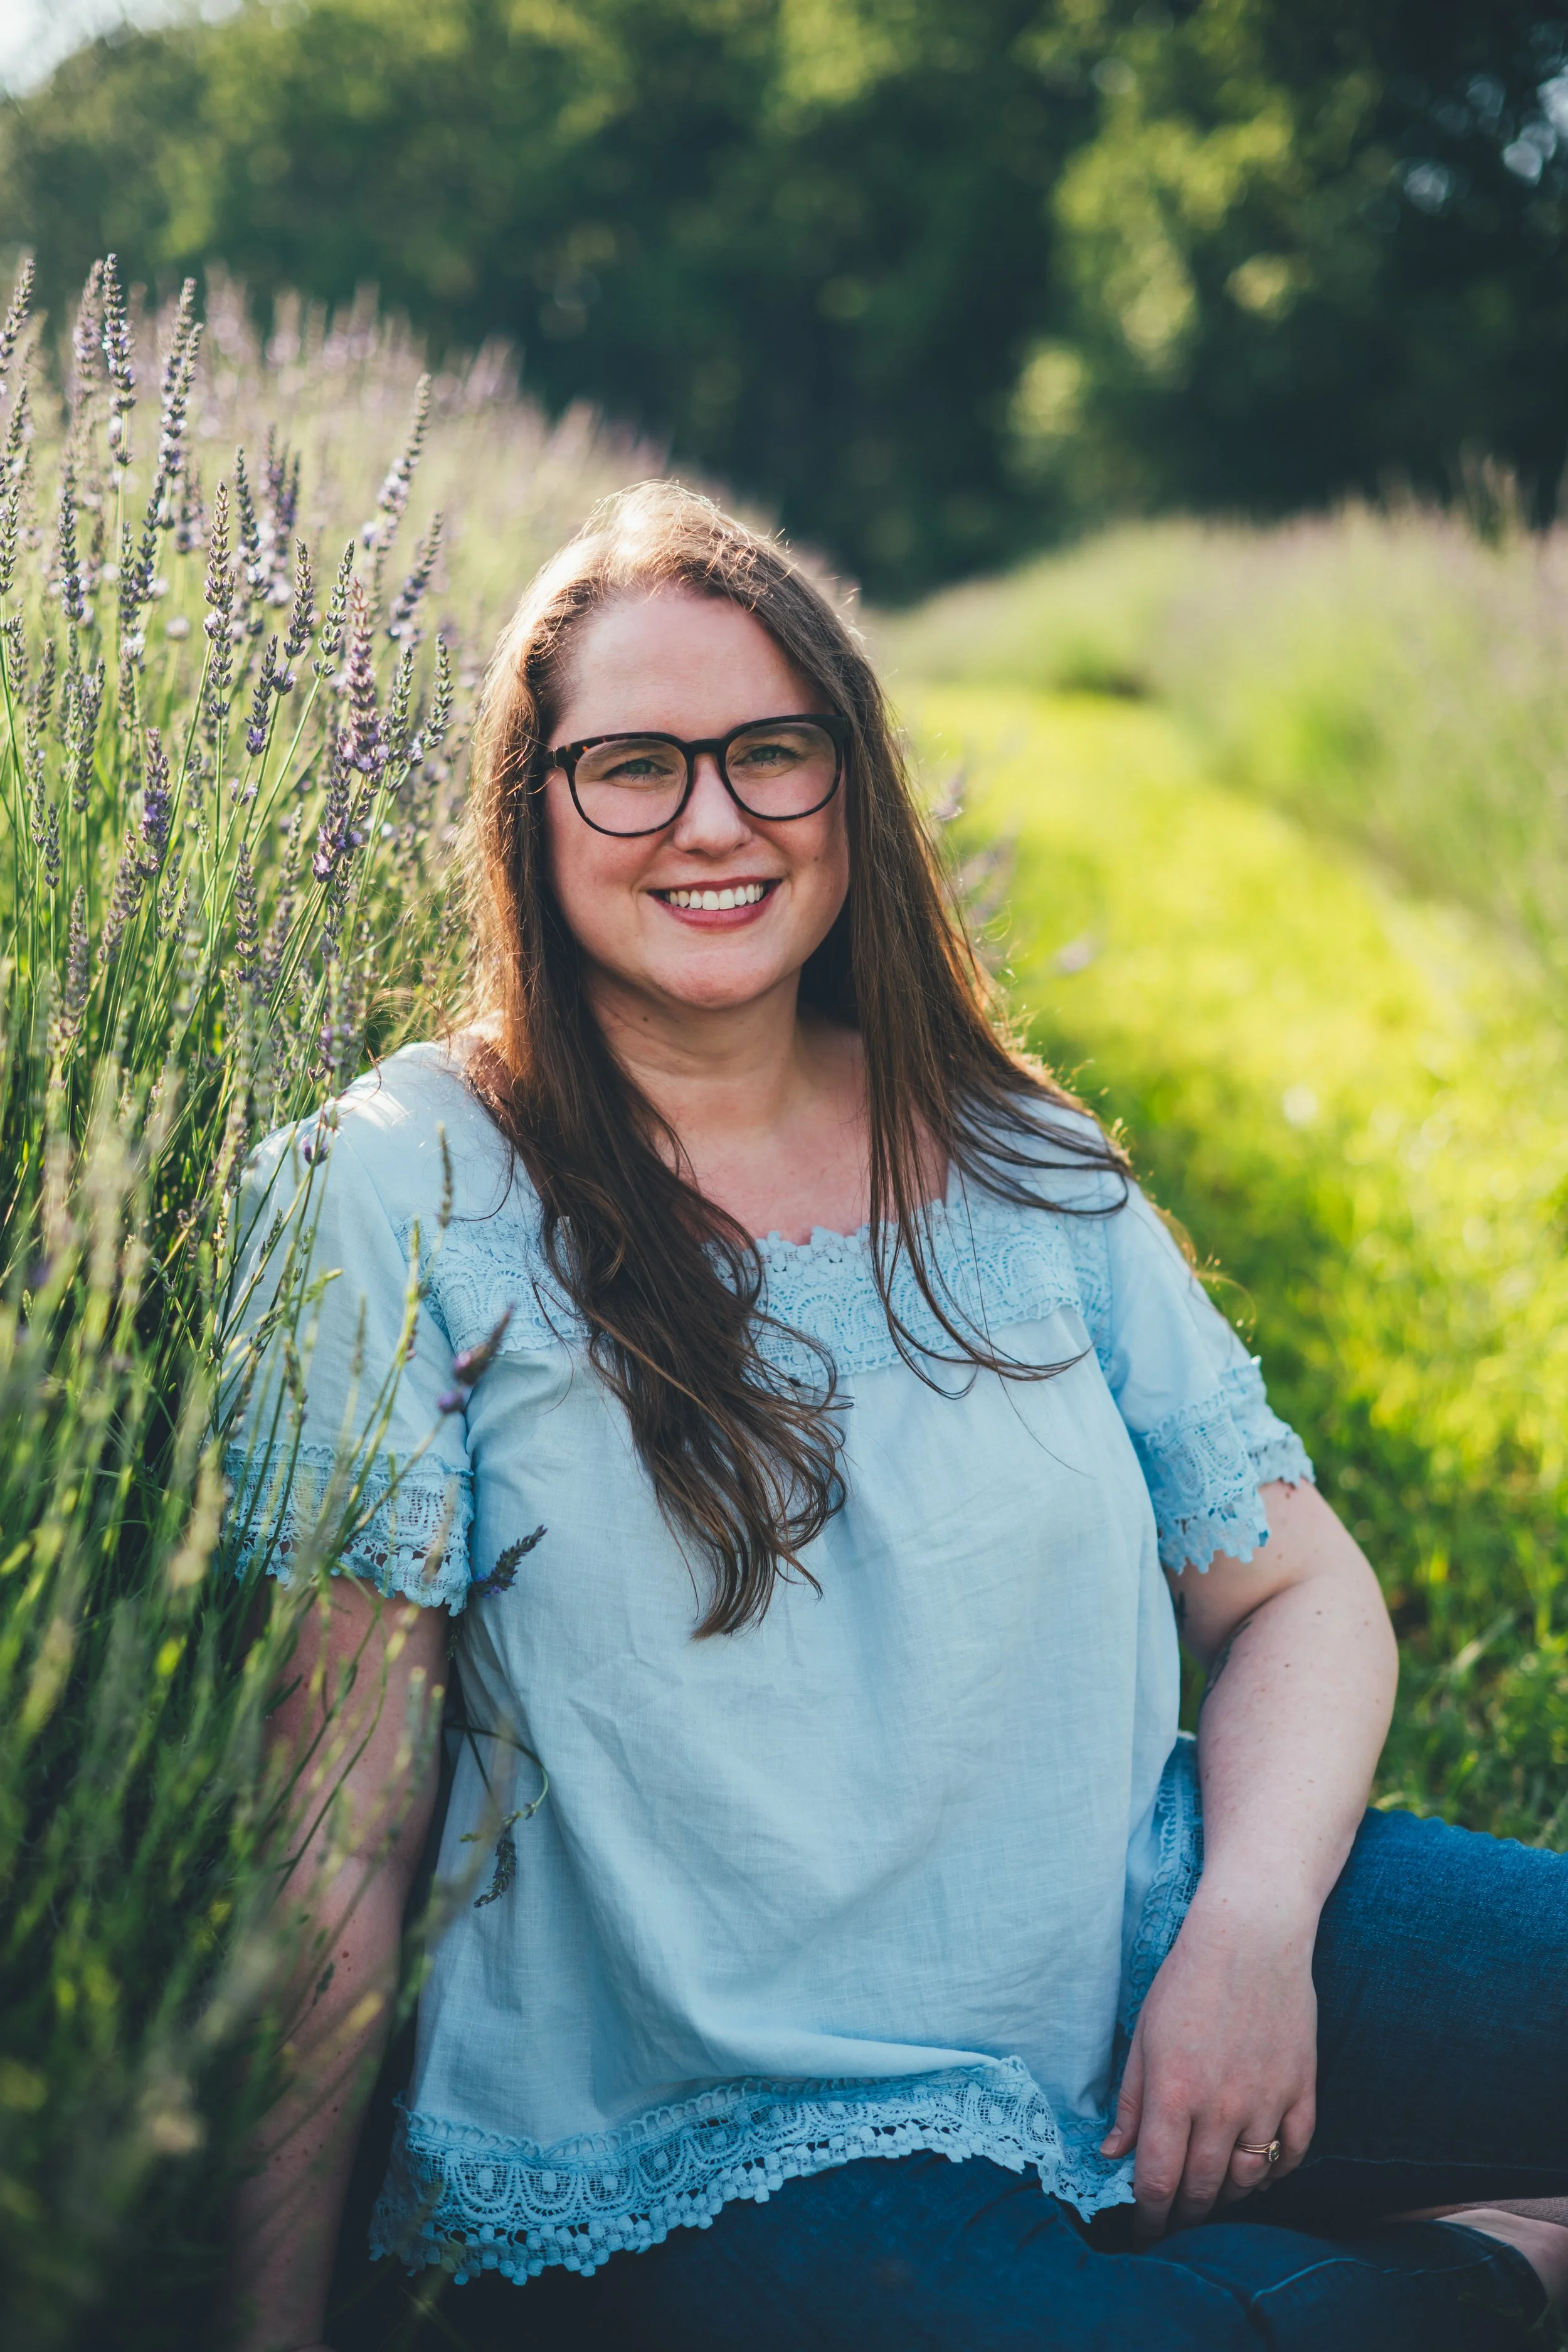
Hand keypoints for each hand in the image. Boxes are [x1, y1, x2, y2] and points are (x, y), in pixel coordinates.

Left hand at [1099, 1882, 1317, 2240]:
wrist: (1252, 1936)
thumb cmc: (1187, 1979)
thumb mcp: (1143, 2035)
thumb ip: (1131, 2101)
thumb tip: (1113, 2154)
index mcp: (1174, 2094)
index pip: (1159, 2181)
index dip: (1148, 2218)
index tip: (1141, 2234)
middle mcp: (1223, 2108)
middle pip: (1203, 2188)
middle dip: (1184, 2215)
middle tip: (1173, 2223)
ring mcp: (1268, 2102)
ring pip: (1249, 2179)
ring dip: (1227, 2197)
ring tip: (1210, 2197)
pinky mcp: (1302, 2090)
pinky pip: (1293, 2153)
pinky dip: (1276, 2173)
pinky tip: (1259, 2174)